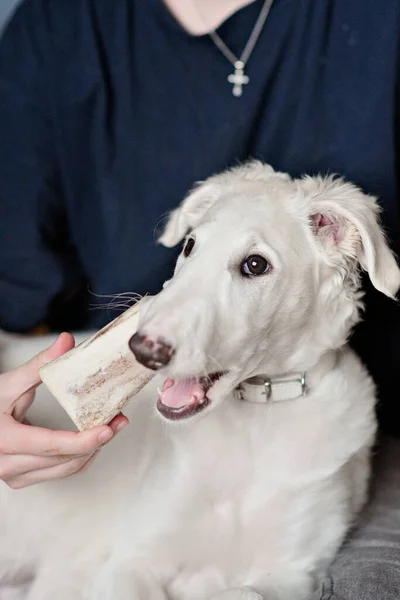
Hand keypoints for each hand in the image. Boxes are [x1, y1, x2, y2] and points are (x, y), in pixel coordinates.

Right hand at [0, 332, 128, 488]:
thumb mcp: (9, 383)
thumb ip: (40, 364)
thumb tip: (67, 341)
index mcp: (4, 440)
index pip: (52, 445)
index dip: (84, 439)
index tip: (108, 428)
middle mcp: (9, 465)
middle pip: (65, 459)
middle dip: (98, 440)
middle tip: (119, 419)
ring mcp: (15, 476)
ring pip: (66, 470)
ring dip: (93, 450)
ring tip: (113, 426)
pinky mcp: (22, 478)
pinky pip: (59, 472)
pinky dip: (79, 457)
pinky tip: (93, 439)